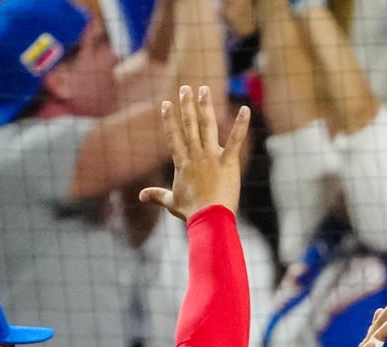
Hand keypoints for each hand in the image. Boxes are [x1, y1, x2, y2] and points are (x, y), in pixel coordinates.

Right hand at [138, 87, 250, 222]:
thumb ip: (157, 195)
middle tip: (186, 88)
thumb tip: (140, 196)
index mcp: (182, 163)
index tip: (166, 104)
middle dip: (187, 105)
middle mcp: (195, 155)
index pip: (173, 136)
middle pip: (189, 125)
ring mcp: (211, 157)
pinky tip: (245, 109)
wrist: (208, 218)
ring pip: (207, 126)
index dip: (169, 119)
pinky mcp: (229, 161)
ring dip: (205, 106)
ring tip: (204, 89)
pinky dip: (241, 124)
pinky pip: (236, 139)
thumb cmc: (191, 211)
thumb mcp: (171, 202)